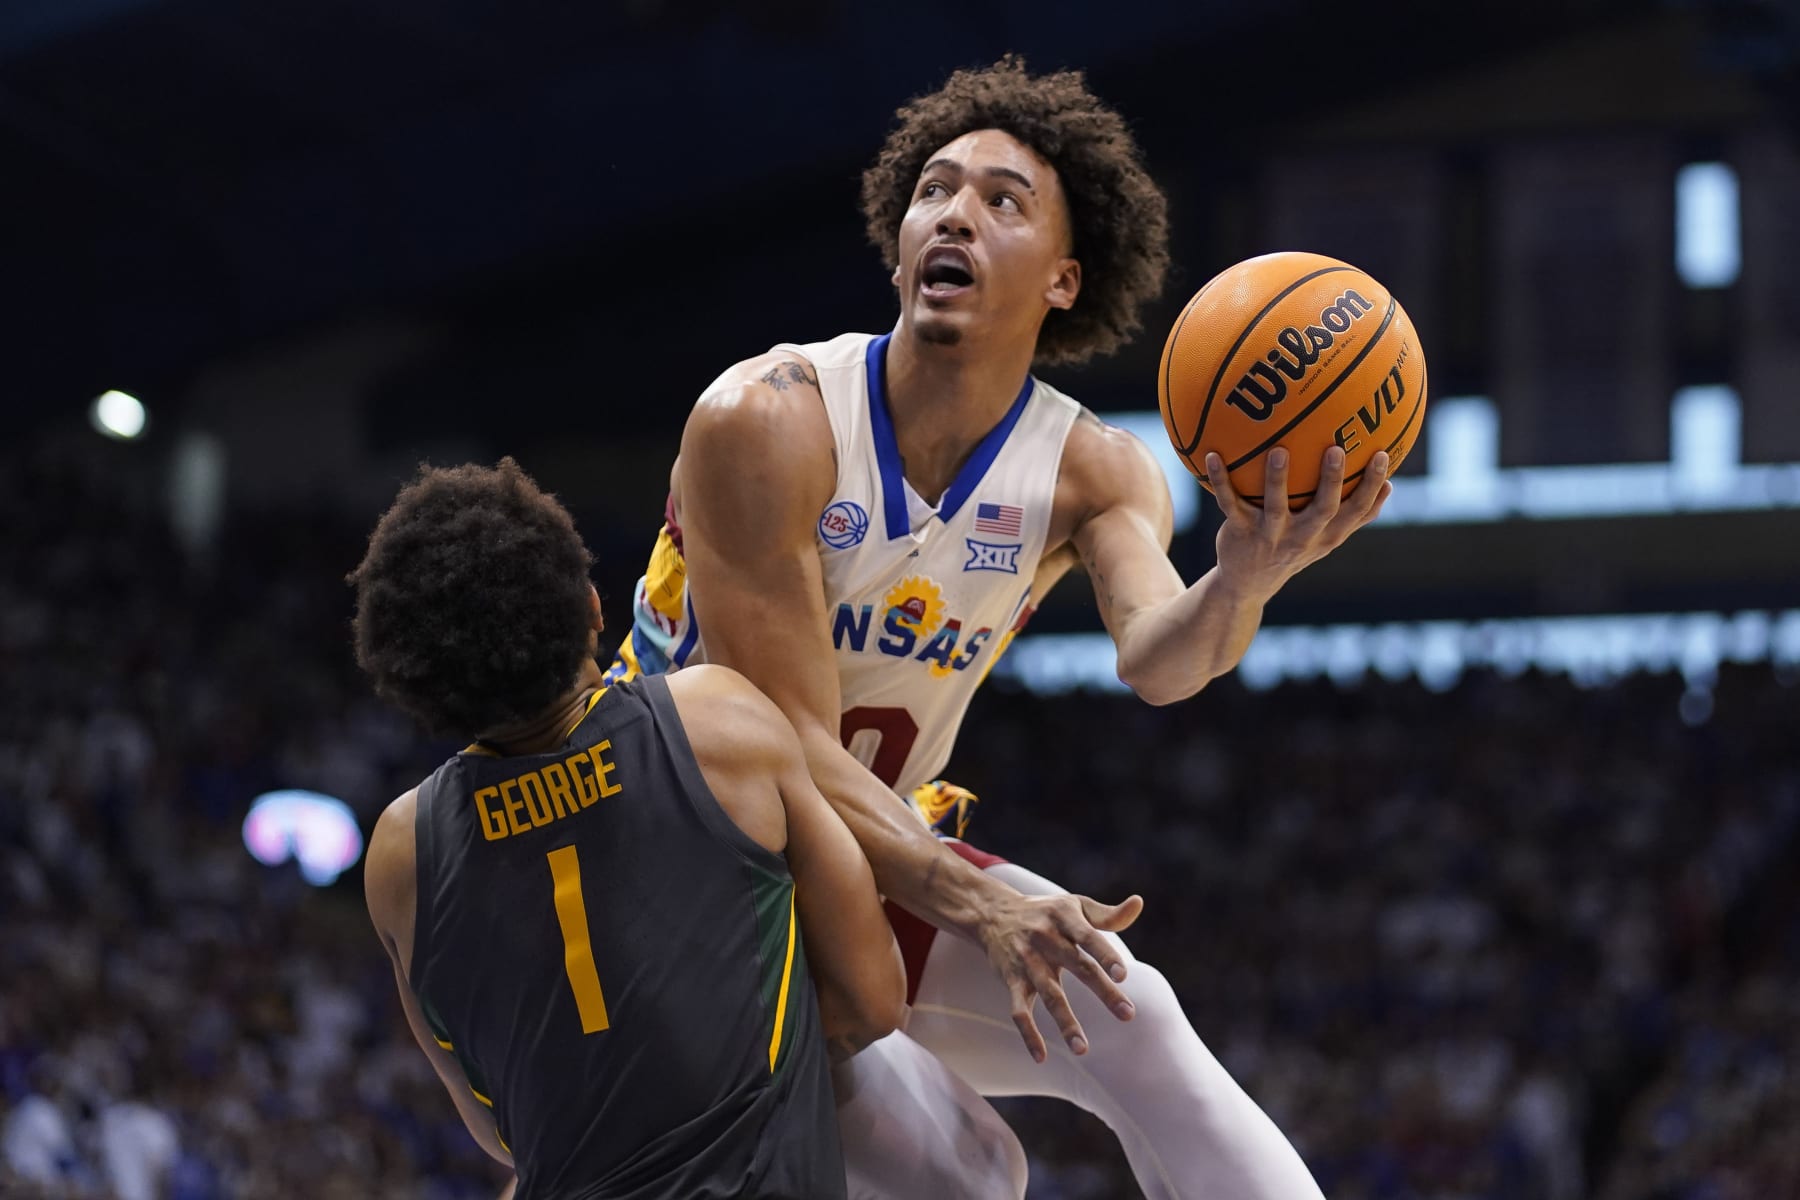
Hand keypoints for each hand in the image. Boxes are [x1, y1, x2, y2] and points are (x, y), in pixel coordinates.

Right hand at [978, 888, 1144, 1061]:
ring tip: (1083, 1050)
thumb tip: (1138, 904)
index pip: (1088, 937)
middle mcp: (1045, 939)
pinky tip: (1041, 1057)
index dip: (1105, 955)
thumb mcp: (1074, 906)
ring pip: (1049, 994)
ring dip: (1065, 1022)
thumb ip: (1107, 914)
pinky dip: (1028, 1034)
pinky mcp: (1011, 980)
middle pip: (1078, 966)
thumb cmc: (1046, 912)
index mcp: (1064, 918)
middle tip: (1128, 1014)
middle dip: (1103, 991)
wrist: (992, 913)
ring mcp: (1027, 961)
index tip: (1123, 975)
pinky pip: (1019, 1010)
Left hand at [1207, 445, 1391, 598]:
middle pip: (1323, 509)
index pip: (1357, 511)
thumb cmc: (1295, 549)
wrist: (1248, 583)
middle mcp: (1302, 537)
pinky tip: (1213, 456)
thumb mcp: (1327, 538)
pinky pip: (1230, 503)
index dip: (1371, 486)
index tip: (1382, 455)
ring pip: (1275, 506)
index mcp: (1327, 535)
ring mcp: (1270, 536)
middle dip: (1332, 481)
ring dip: (1277, 479)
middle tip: (1336, 449)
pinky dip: (1220, 480)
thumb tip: (1391, 484)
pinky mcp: (1240, 533)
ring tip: (1279, 451)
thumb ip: (1356, 516)